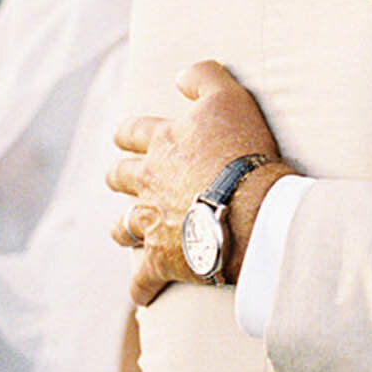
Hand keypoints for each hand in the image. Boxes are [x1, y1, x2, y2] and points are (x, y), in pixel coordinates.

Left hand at [108, 60, 288, 306]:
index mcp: (161, 144)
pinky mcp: (161, 260)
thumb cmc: (243, 152)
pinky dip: (140, 289)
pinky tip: (141, 296)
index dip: (128, 134)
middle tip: (124, 180)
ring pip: (122, 227)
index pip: (131, 132)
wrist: (252, 209)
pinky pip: (141, 281)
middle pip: (119, 178)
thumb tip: (180, 74)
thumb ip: (203, 77)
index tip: (126, 137)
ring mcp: (151, 223)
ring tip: (127, 232)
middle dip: (120, 178)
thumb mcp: (229, 98)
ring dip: (123, 228)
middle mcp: (148, 182)